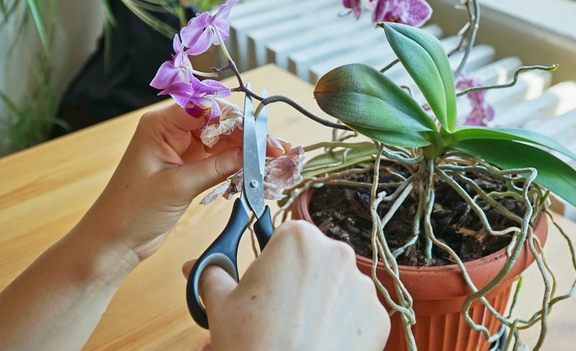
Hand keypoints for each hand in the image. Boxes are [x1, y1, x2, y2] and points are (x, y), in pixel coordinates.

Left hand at [80, 103, 284, 263]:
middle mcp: (172, 131)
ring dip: (247, 151)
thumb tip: (253, 154)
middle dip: (249, 136)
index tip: (262, 135)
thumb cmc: (131, 211)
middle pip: (220, 123)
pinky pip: (219, 159)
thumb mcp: (179, 186)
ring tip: (274, 160)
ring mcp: (181, 150)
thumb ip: (218, 167)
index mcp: (160, 124)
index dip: (238, 119)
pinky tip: (256, 169)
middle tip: (277, 150)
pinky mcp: (188, 168)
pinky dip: (237, 165)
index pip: (207, 109)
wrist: (114, 241)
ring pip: (223, 142)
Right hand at [185, 221, 389, 350]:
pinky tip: (320, 341)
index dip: (272, 260)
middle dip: (298, 280)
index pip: (284, 236)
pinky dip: (341, 325)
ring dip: (320, 302)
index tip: (265, 283)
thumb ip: (212, 275)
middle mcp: (337, 253)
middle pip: (314, 260)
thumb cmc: (253, 344)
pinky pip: (356, 313)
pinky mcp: (377, 316)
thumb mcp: (220, 306)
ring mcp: (362, 285)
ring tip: (297, 330)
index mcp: (299, 239)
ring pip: (336, 286)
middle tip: (277, 311)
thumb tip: (198, 266)